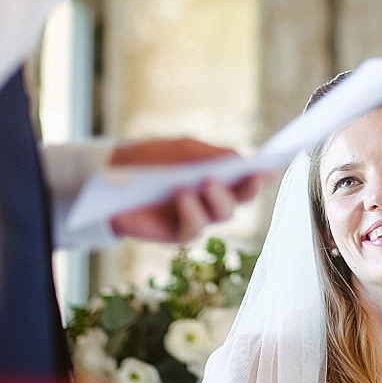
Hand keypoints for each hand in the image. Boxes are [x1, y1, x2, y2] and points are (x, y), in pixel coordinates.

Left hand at [108, 138, 263, 243]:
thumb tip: (240, 159)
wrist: (110, 177)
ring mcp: (197, 216)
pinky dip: (193, 211)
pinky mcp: (178, 233)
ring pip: (224, 214)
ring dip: (220, 197)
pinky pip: (195, 228)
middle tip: (249, 176)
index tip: (271, 166)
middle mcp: (212, 198)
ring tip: (208, 182)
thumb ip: (210, 155)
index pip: (247, 177)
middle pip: (243, 199)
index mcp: (218, 175)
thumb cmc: (149, 160)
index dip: (262, 174)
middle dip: (250, 188)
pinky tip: (184, 197)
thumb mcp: (181, 150)